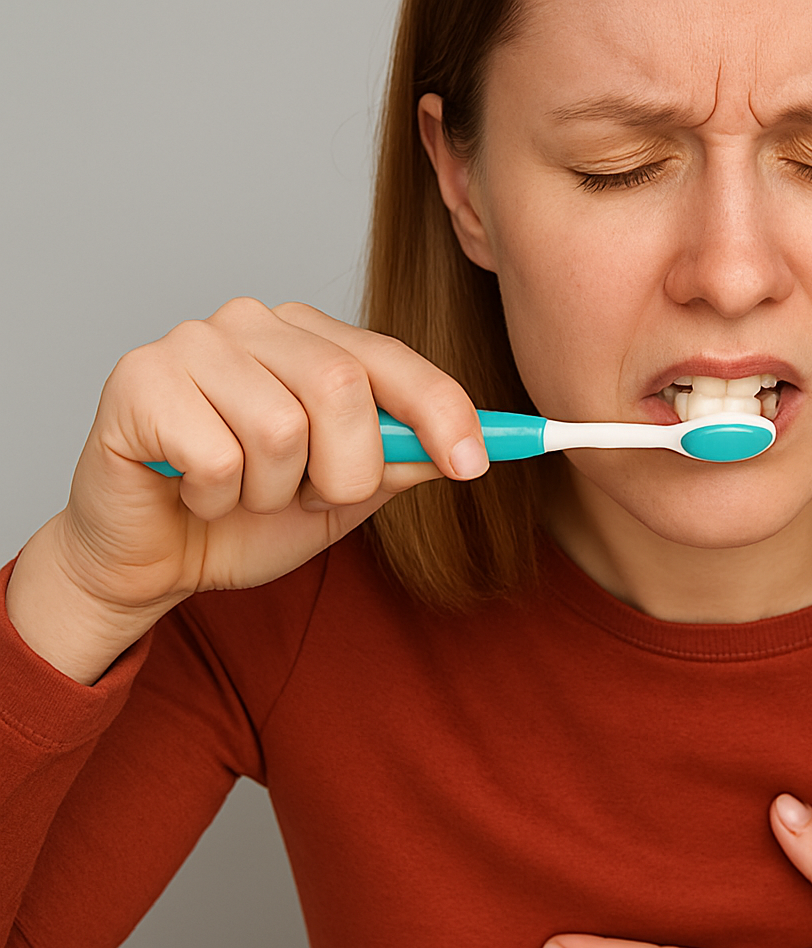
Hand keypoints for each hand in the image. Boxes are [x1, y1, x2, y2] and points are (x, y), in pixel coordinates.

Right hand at [7, 298, 486, 682]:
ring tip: (240, 493)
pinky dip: (217, 497)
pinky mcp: (138, 380)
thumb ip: (400, 462)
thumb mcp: (345, 495)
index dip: (442, 411)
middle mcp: (253, 323)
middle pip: (342, 387)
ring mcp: (191, 343)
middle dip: (343, 470)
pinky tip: (193, 490)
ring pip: (280, 427)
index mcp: (309, 339)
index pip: (392, 358)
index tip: (473, 465)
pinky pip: (218, 456)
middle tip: (305, 497)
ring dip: (271, 492)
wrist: (152, 560)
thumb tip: (465, 445)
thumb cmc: (245, 517)